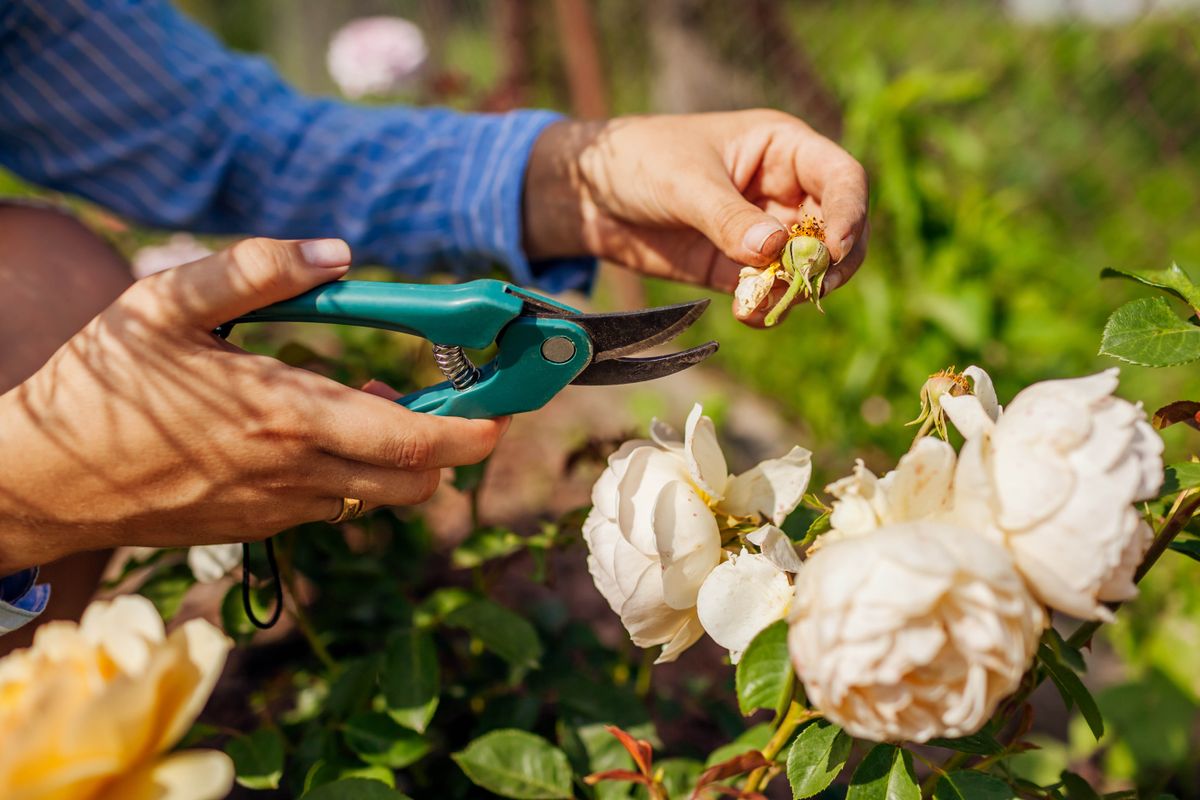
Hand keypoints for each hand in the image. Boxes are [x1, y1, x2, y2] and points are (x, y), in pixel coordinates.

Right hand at [0, 238, 507, 573]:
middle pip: (418, 480)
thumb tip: (337, 252)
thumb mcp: (165, 304)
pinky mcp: (259, 528)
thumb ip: (257, 269)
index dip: (476, 429)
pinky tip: (315, 431)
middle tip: (450, 399)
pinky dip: (353, 472)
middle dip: (453, 446)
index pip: (417, 441)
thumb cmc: (99, 388)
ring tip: (368, 403)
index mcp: (285, 414)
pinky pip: (334, 504)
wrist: (39, 481)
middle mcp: (295, 472)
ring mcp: (279, 510)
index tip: (505, 406)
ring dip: (399, 457)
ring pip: (379, 495)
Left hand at [523, 110, 868, 324]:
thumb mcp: (684, 182)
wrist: (588, 195)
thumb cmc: (639, 161)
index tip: (838, 247)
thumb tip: (774, 249)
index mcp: (783, 148)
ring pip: (806, 268)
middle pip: (836, 230)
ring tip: (762, 303)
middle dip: (829, 262)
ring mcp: (763, 232)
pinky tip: (746, 313)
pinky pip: (768, 292)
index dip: (851, 211)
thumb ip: (728, 217)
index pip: (841, 178)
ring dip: (795, 291)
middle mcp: (783, 190)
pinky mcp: (737, 267)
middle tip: (811, 287)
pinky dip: (765, 307)